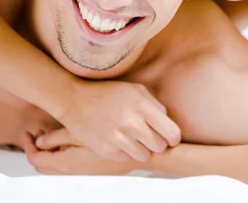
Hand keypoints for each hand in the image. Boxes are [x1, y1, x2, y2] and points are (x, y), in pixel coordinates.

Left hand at [23, 130, 138, 175]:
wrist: (141, 151)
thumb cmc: (112, 137)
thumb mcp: (81, 132)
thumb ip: (57, 137)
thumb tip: (38, 141)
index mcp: (67, 163)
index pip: (36, 159)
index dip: (28, 145)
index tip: (28, 131)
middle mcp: (72, 172)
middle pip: (43, 165)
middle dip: (37, 148)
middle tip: (38, 132)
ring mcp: (82, 173)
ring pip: (55, 166)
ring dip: (50, 150)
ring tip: (52, 132)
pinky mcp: (91, 170)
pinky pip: (67, 165)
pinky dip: (61, 153)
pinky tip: (70, 138)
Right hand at [56, 80, 179, 161]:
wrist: (74, 100)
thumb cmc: (106, 93)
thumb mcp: (134, 89)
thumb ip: (154, 104)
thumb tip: (167, 121)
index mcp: (141, 106)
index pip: (172, 133)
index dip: (173, 137)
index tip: (168, 136)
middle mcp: (131, 123)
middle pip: (159, 146)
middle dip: (156, 142)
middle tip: (147, 134)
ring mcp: (118, 138)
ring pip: (144, 156)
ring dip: (141, 148)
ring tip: (131, 136)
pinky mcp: (106, 150)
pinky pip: (126, 158)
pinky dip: (124, 151)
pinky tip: (116, 137)